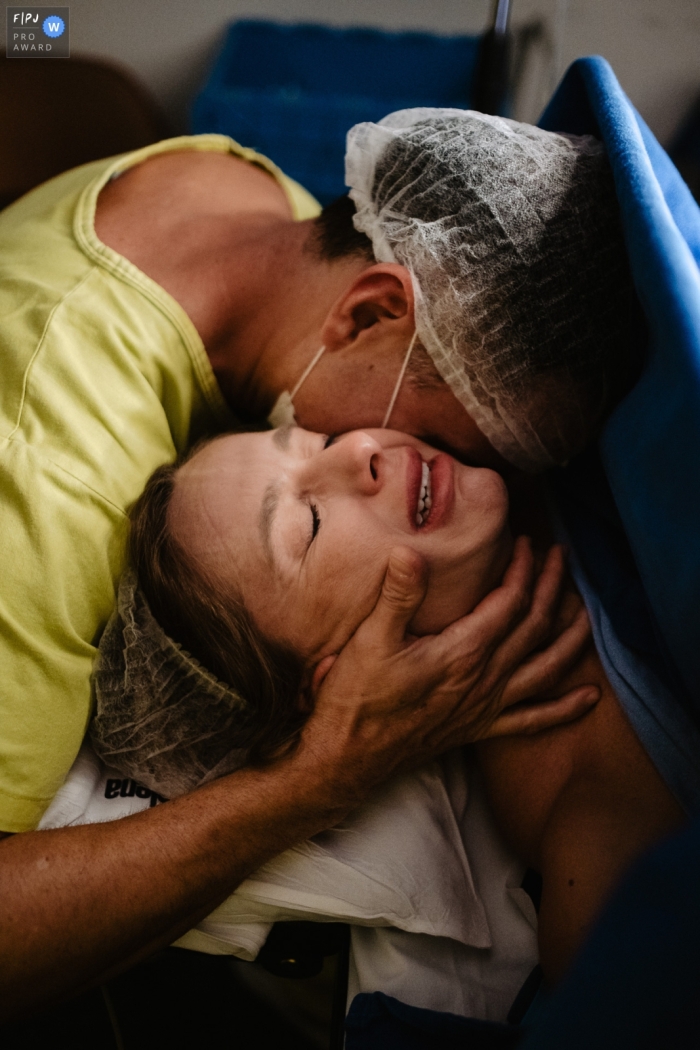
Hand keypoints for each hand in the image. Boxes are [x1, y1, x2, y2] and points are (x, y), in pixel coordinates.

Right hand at [299, 537, 598, 798]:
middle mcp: (483, 679)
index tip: (525, 542)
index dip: (521, 569)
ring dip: (570, 639)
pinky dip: (564, 708)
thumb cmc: (355, 698)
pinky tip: (590, 698)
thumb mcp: (369, 639)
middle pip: (534, 627)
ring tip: (587, 614)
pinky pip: (533, 719)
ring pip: (545, 669)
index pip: (508, 602)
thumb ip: (397, 596)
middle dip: (550, 588)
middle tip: (560, 558)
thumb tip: (411, 552)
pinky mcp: (479, 728)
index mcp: (462, 652)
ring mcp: (485, 706)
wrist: (348, 757)